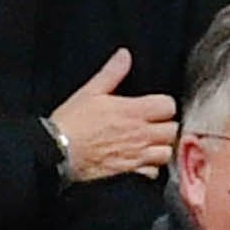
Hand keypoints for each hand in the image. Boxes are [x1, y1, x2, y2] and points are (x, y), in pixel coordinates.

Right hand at [49, 48, 178, 187]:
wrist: (57, 153)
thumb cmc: (71, 124)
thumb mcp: (90, 92)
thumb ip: (111, 73)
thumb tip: (124, 56)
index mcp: (133, 111)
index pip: (168, 106)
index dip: (164, 105)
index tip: (155, 107)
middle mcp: (140, 134)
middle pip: (172, 130)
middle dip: (165, 126)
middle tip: (153, 125)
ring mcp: (137, 156)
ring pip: (166, 153)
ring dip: (161, 148)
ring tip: (149, 144)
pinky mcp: (130, 173)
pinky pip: (153, 173)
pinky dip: (151, 168)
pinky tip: (140, 162)